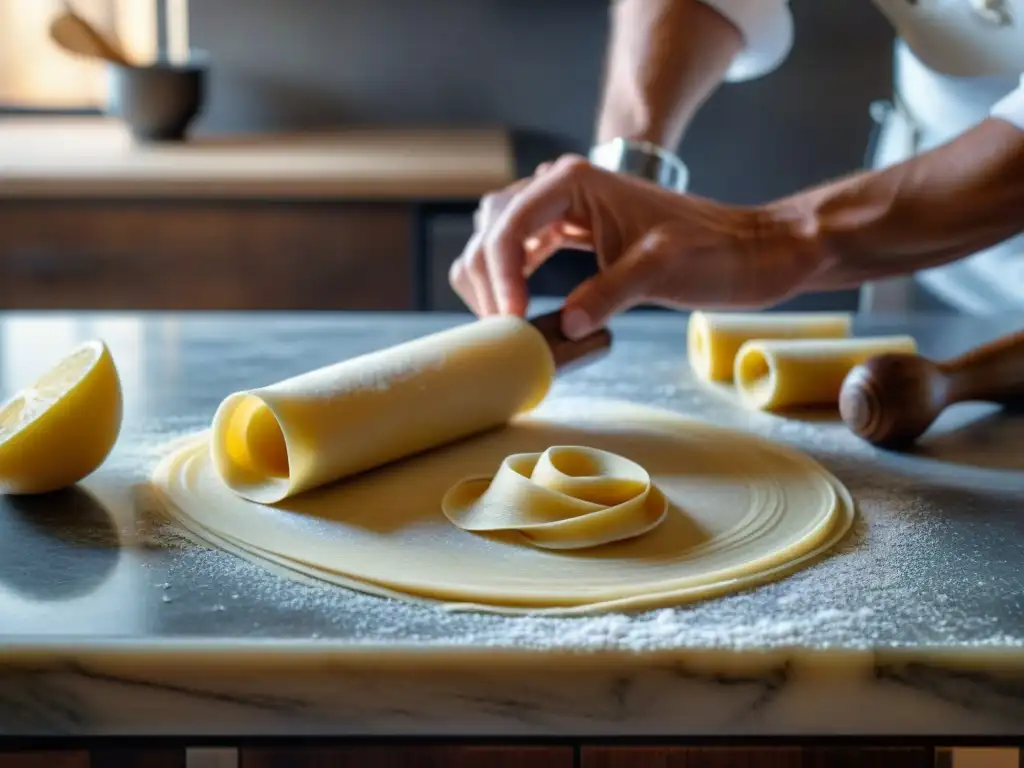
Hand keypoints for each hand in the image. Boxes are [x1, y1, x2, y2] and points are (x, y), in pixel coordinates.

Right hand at [449, 155, 823, 338]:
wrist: (754, 251)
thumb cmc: (716, 253)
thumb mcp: (662, 271)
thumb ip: (610, 293)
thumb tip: (565, 327)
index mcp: (577, 180)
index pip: (509, 223)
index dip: (500, 273)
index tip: (510, 318)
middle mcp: (566, 186)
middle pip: (493, 225)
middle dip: (487, 274)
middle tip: (500, 325)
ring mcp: (571, 207)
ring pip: (502, 234)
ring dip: (493, 275)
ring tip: (503, 319)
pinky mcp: (579, 229)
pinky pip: (526, 247)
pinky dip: (513, 275)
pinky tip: (519, 305)